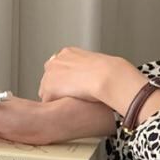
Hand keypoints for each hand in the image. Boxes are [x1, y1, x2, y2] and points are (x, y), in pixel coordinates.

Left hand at [39, 50, 159, 132]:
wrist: (109, 76)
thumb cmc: (113, 72)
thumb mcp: (99, 64)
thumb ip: (90, 68)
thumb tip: (98, 77)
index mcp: (68, 52)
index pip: (59, 67)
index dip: (66, 79)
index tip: (75, 86)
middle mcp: (56, 60)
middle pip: (49, 79)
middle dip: (59, 88)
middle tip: (75, 96)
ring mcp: (50, 74)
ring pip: (47, 91)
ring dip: (58, 98)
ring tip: (75, 101)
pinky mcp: (49, 89)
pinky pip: (48, 103)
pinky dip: (58, 107)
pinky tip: (70, 106)